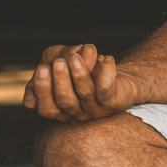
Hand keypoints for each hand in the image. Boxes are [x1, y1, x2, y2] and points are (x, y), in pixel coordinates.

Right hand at [22, 43, 139, 121]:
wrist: (124, 79)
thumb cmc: (89, 67)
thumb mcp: (67, 58)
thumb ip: (58, 55)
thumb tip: (67, 54)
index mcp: (61, 108)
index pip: (46, 108)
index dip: (42, 91)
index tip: (43, 68)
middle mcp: (77, 112)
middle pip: (64, 101)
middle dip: (60, 80)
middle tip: (59, 62)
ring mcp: (96, 109)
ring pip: (85, 93)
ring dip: (79, 74)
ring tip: (76, 57)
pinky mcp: (114, 102)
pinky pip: (106, 89)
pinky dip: (105, 72)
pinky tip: (105, 58)